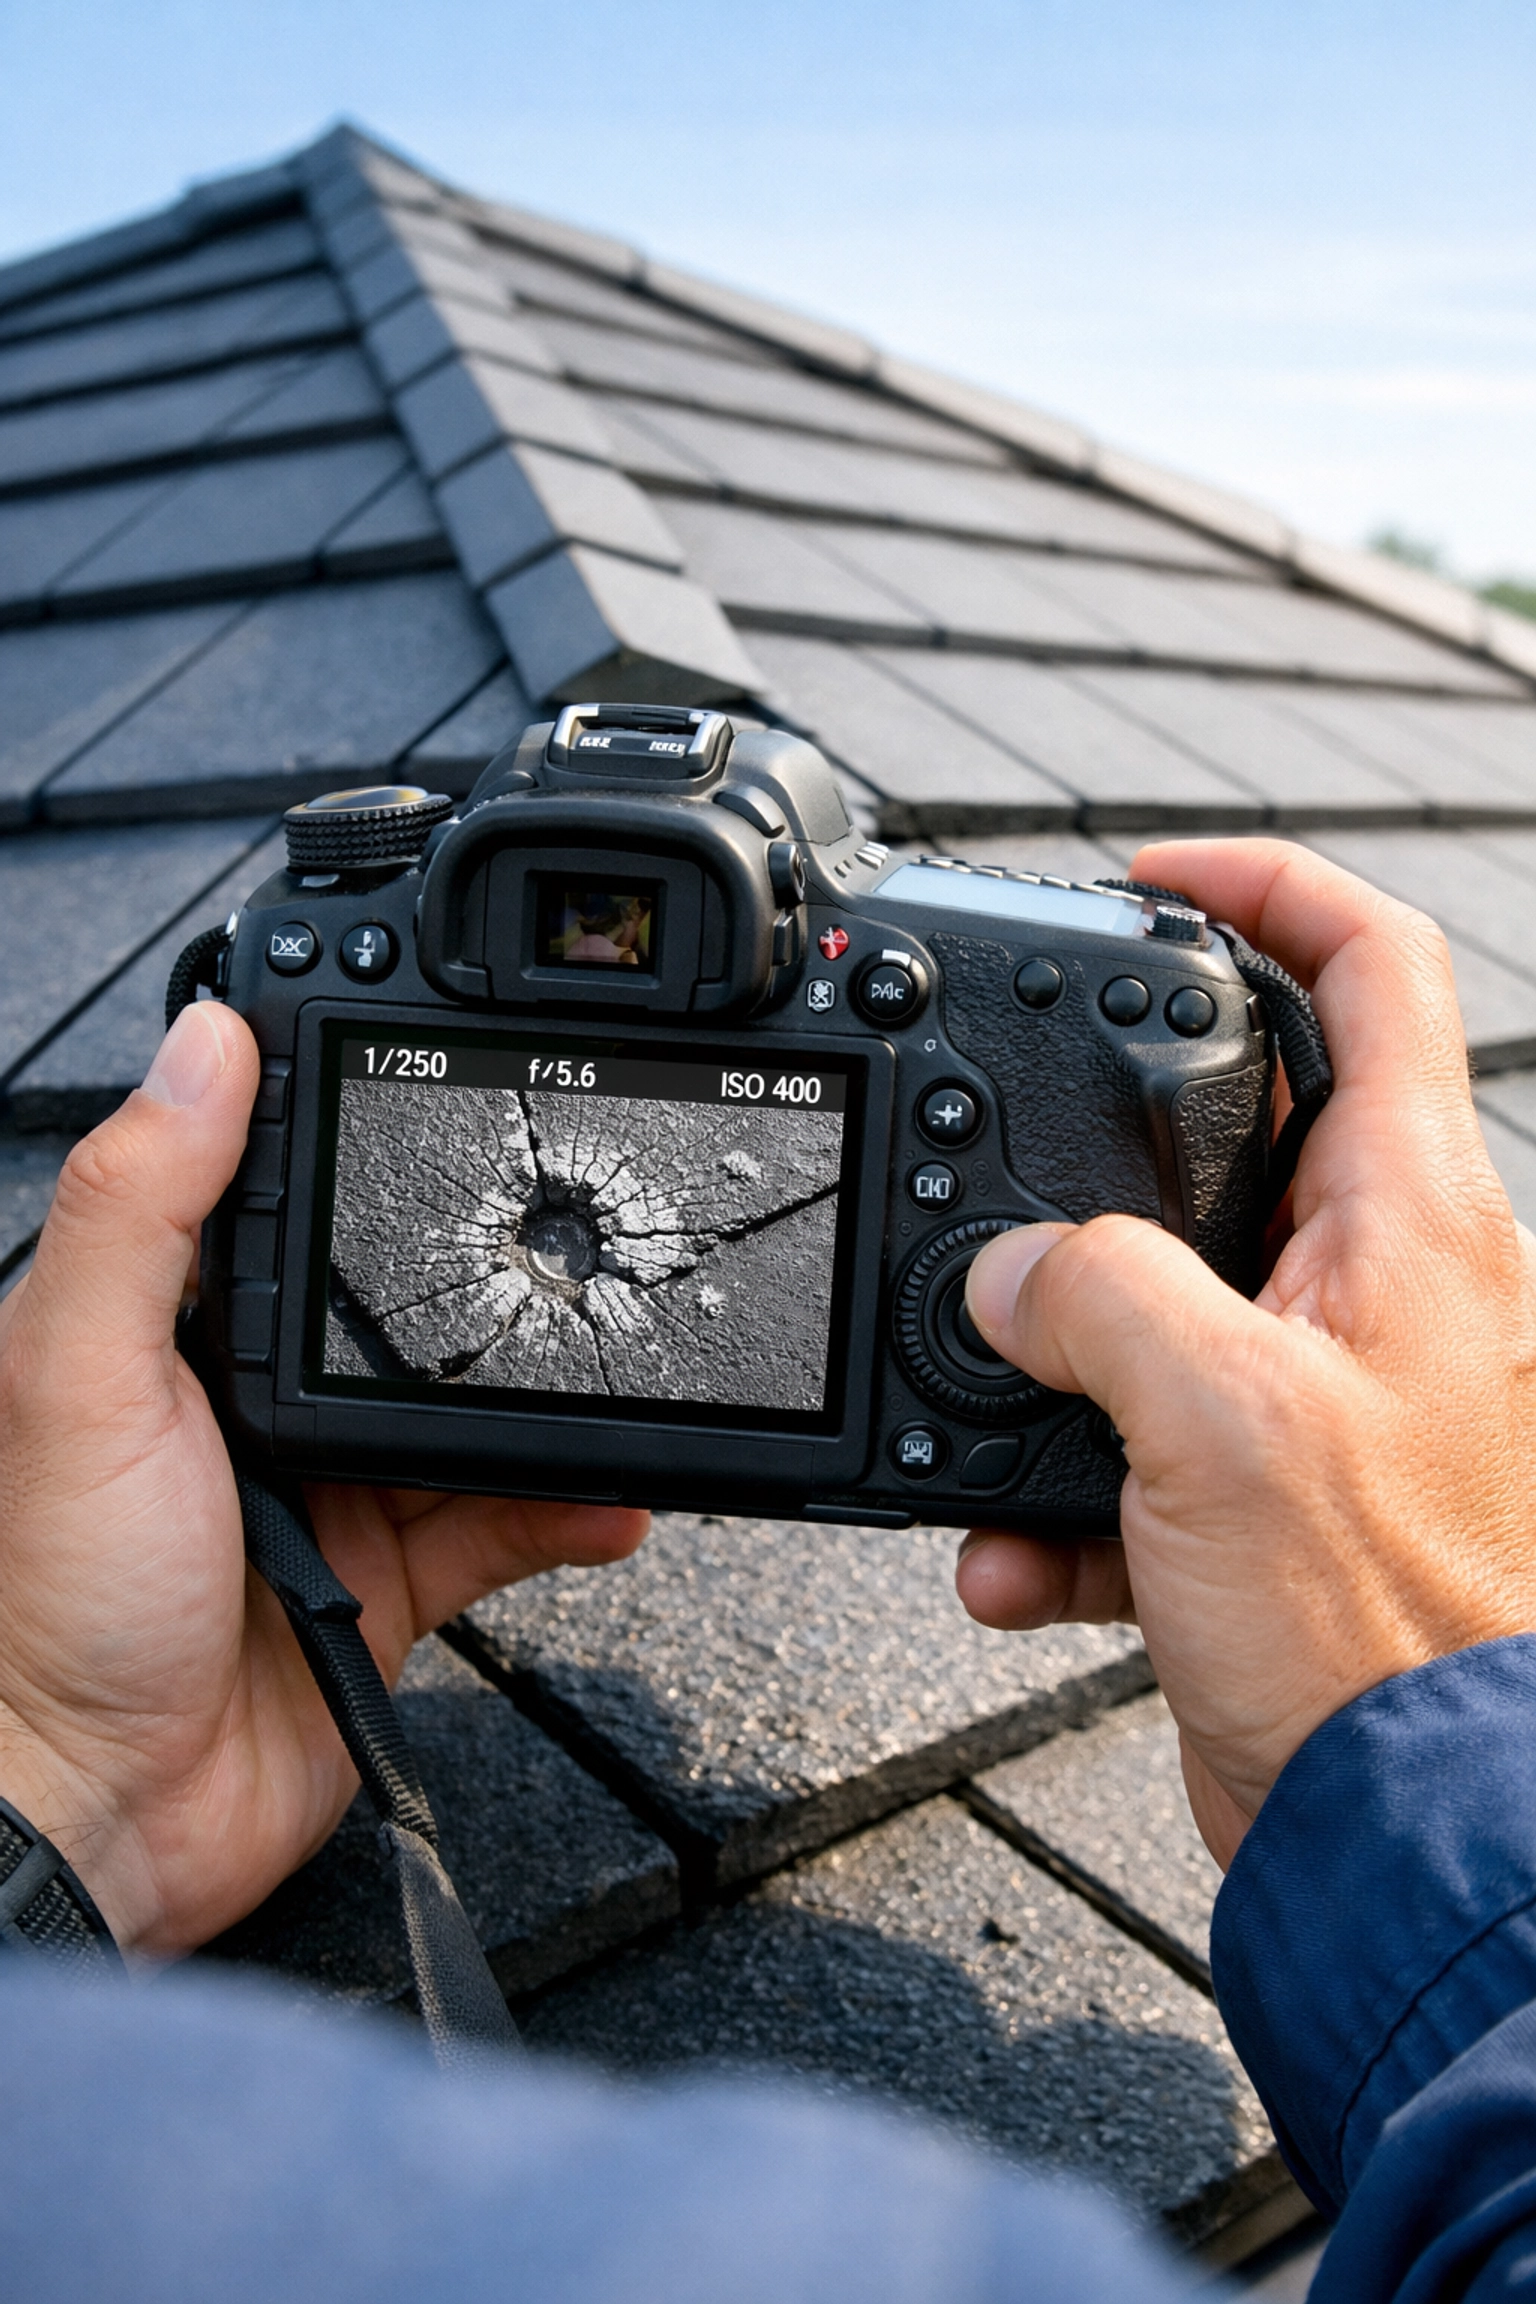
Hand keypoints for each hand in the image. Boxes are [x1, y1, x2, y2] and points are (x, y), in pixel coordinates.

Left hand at [0, 1003, 646, 1957]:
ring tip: (623, 1367)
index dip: (358, 1133)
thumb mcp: (78, 1375)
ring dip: (552, 1399)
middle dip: (491, 1278)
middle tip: (575, 1237)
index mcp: (180, 1328)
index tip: (441, 1079)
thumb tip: (203, 1040)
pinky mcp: (391, 1583)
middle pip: (403, 1305)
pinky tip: (610, 1495)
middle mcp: (262, 1398)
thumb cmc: (48, 1607)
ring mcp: (335, 1491)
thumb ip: (139, 1208)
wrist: (97, 1821)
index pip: (284, 1194)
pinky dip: (567, 1508)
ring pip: (474, 1412)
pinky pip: (506, 1526)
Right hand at [955, 838, 1535, 1866]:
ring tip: (984, 1416)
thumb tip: (1013, 1269)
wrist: (1401, 1840)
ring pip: (1159, 1303)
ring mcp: (1321, 1394)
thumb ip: (1095, 1294)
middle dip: (1107, 1146)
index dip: (1264, 885)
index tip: (1154, 874)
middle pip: (1241, 1131)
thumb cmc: (1382, 1632)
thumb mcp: (1215, 1418)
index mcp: (1413, 1220)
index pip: (1372, 970)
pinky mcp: (1261, 1502)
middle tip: (1010, 1145)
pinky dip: (1057, 1500)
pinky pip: (1134, 1452)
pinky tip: (1015, 1563)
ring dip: (1055, 1363)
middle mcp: (1380, 1288)